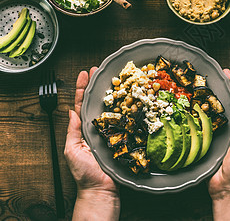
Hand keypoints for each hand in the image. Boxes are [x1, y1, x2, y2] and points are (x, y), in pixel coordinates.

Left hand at [64, 68, 119, 220]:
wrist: (101, 189)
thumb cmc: (85, 173)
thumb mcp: (72, 151)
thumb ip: (72, 131)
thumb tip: (71, 112)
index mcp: (84, 128)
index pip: (81, 104)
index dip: (82, 89)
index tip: (84, 75)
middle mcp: (98, 126)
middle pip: (97, 102)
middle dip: (97, 85)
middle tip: (98, 70)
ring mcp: (111, 130)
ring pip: (111, 108)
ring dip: (111, 92)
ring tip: (113, 78)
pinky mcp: (123, 136)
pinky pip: (124, 120)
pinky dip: (126, 109)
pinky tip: (128, 98)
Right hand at [208, 70, 229, 220]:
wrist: (225, 188)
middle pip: (228, 103)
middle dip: (226, 86)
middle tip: (221, 73)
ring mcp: (217, 132)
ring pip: (215, 110)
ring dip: (213, 95)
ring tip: (209, 82)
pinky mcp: (206, 138)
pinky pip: (203, 122)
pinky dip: (200, 111)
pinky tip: (195, 103)